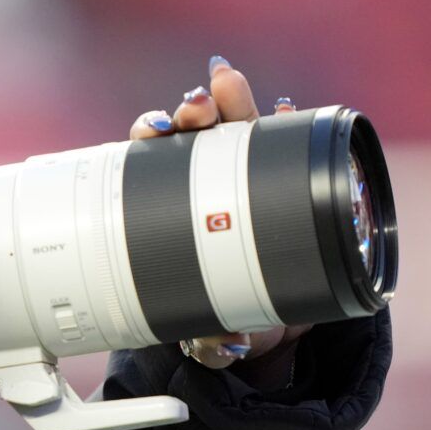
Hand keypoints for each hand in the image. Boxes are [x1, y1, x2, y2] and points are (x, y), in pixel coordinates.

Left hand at [129, 56, 313, 372]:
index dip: (147, 137)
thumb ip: (211, 339)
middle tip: (196, 107)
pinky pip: (283, 144)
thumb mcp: (209, 331)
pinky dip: (281, 123)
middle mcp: (200, 182)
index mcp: (166, 206)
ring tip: (228, 84)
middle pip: (190, 132)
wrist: (264, 319)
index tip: (151, 129)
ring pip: (233, 126)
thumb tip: (221, 345)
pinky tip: (282, 109)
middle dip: (191, 111)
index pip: (150, 160)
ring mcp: (243, 173)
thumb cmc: (220, 314)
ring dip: (232, 100)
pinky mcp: (283, 177)